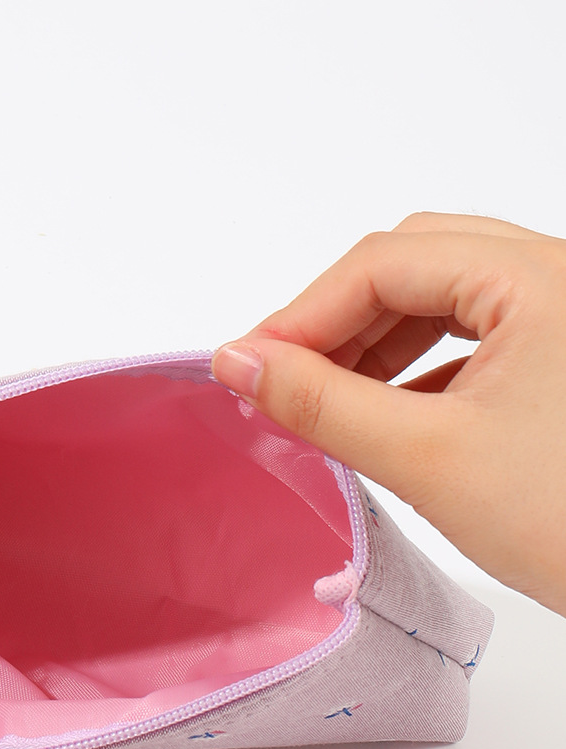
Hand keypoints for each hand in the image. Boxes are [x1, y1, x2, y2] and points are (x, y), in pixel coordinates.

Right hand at [212, 212, 565, 617]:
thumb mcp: (427, 458)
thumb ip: (322, 403)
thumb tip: (241, 363)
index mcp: (540, 278)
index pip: (384, 263)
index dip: (302, 314)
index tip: (246, 364)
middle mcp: (559, 280)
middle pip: (413, 267)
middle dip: (337, 321)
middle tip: (279, 378)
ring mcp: (564, 318)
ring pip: (443, 300)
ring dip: (374, 344)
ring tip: (324, 399)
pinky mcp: (563, 362)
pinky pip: (474, 339)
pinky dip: (416, 370)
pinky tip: (382, 413)